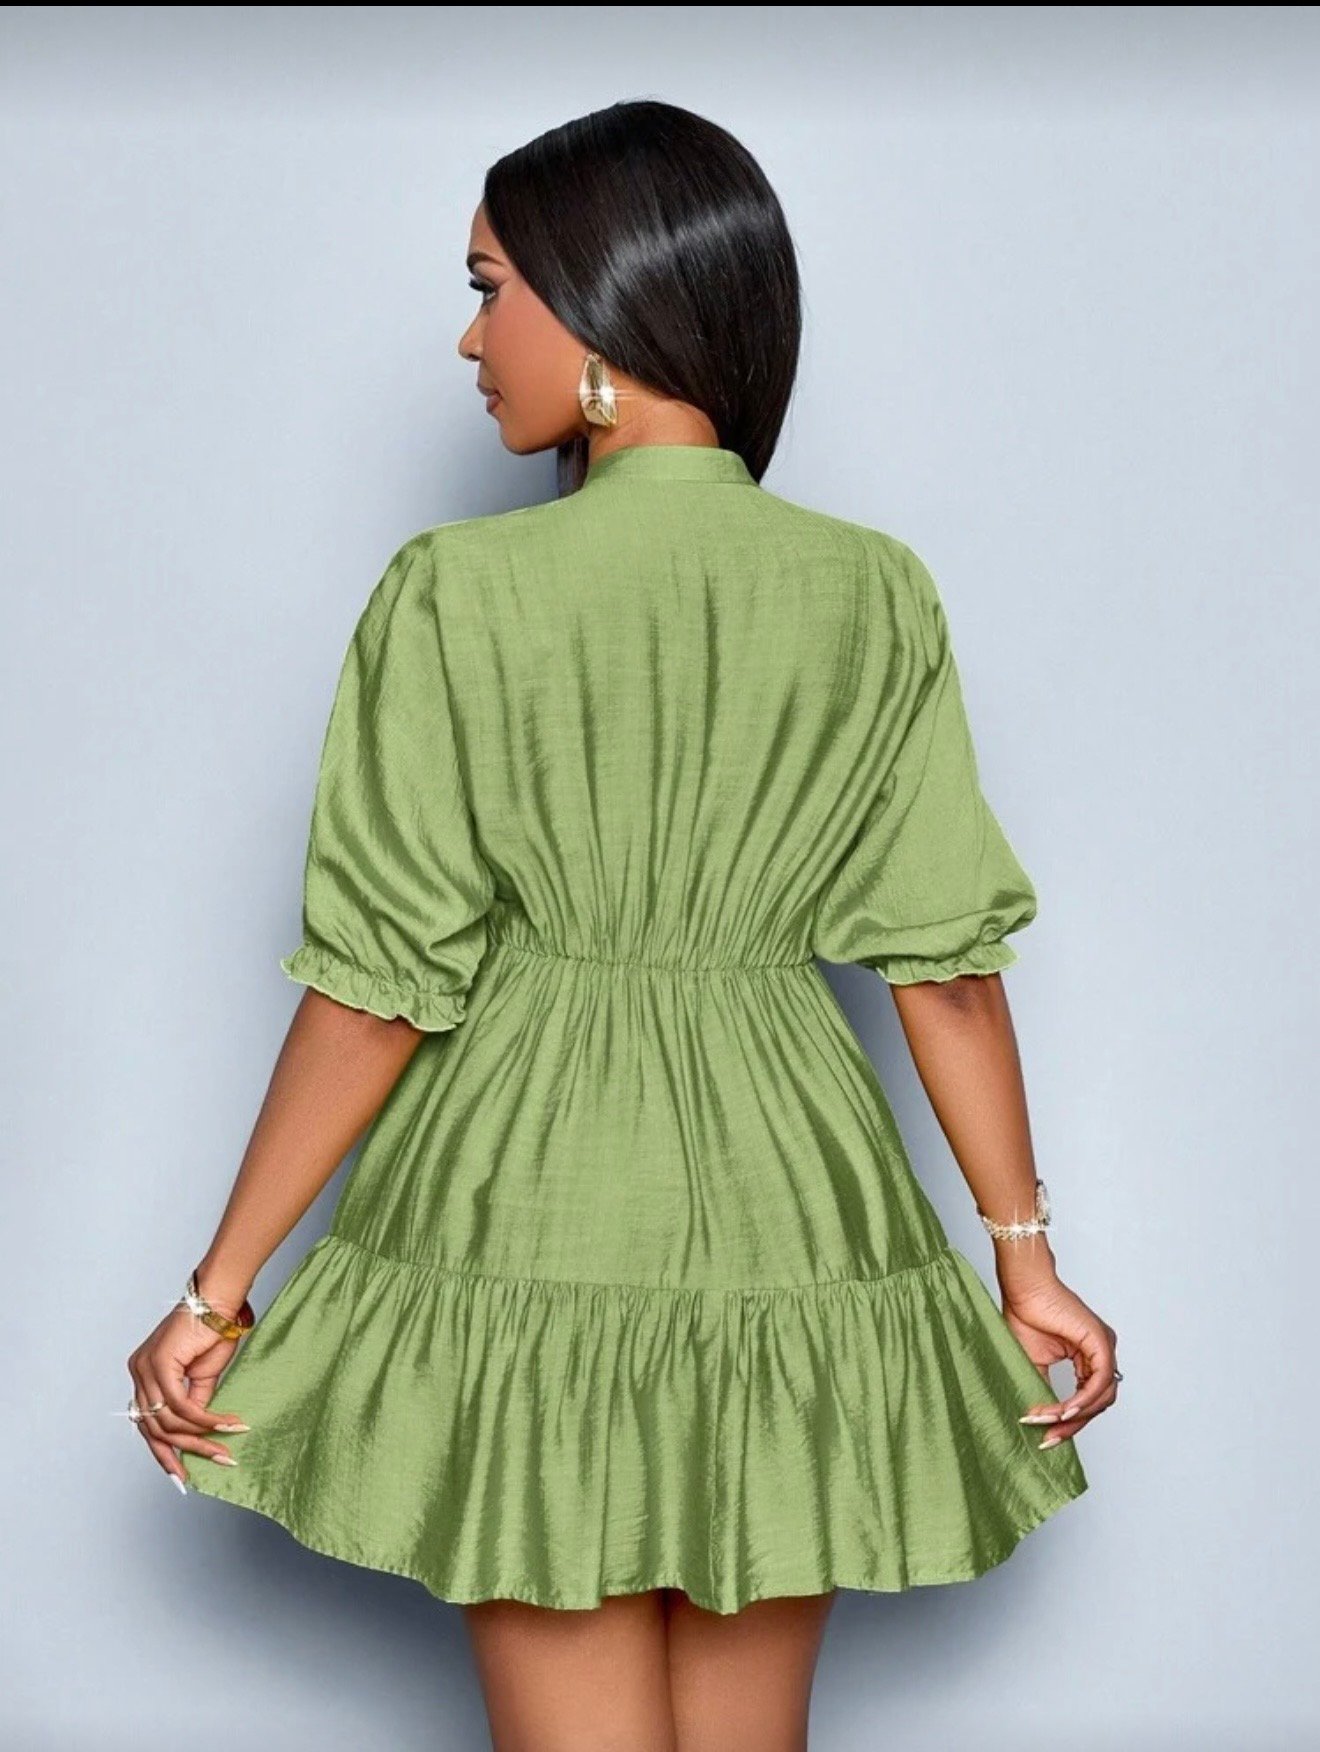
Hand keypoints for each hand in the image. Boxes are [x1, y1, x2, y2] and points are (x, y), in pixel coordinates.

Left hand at [125, 1298, 250, 1486]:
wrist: (220, 1301)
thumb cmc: (214, 1332)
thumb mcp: (203, 1377)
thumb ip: (194, 1402)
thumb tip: (196, 1430)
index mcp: (143, 1375)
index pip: (146, 1424)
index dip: (163, 1453)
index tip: (182, 1474)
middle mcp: (138, 1372)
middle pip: (154, 1428)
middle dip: (185, 1451)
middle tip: (215, 1461)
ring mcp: (144, 1368)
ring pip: (168, 1421)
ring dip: (201, 1436)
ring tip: (227, 1442)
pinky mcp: (159, 1364)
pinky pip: (181, 1405)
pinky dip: (205, 1418)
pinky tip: (226, 1423)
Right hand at [999, 1269, 1119, 1447]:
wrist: (1023, 1288)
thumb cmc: (1026, 1315)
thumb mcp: (1035, 1363)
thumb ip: (1045, 1388)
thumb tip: (1044, 1419)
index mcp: (1090, 1356)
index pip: (1090, 1399)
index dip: (1070, 1422)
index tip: (1047, 1438)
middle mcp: (1103, 1352)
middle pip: (1099, 1402)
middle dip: (1074, 1425)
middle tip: (1049, 1437)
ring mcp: (1106, 1347)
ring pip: (1102, 1396)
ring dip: (1075, 1415)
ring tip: (1048, 1422)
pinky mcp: (1102, 1342)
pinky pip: (1099, 1382)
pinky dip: (1082, 1400)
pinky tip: (1062, 1410)